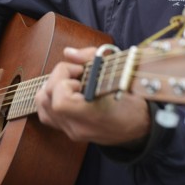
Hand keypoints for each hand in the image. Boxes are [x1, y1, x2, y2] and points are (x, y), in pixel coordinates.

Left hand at [35, 46, 150, 145]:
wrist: (141, 127)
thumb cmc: (131, 100)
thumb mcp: (118, 73)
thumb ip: (90, 58)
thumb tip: (67, 52)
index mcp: (91, 114)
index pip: (60, 99)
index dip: (63, 78)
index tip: (80, 70)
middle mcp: (77, 126)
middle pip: (47, 98)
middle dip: (58, 77)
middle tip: (77, 73)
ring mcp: (72, 131)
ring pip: (42, 105)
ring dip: (52, 86)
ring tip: (71, 82)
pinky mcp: (69, 132)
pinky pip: (47, 114)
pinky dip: (50, 98)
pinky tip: (65, 91)